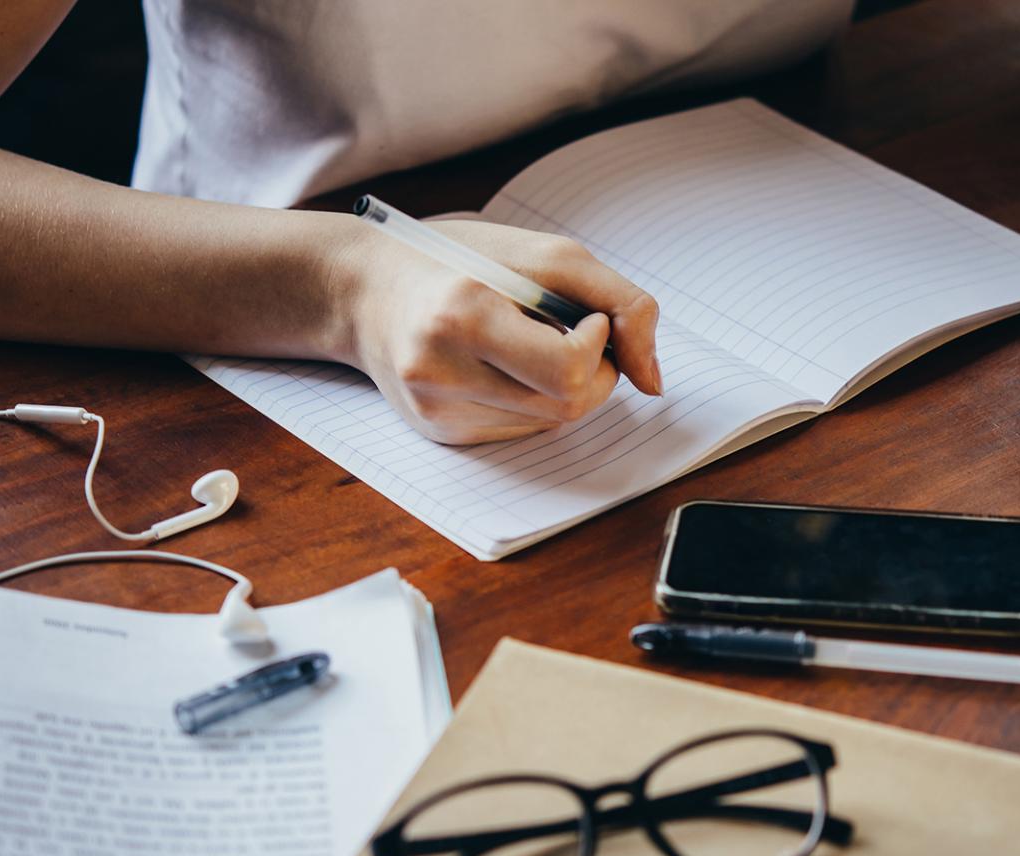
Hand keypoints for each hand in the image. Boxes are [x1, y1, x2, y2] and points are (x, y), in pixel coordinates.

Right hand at [337, 220, 661, 444]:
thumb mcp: (546, 255)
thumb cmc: (460, 261)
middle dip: (594, 372)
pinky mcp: (443, 436)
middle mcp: (442, 375)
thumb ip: (621, 303)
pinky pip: (524, 431)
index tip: (583, 318)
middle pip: (569, 407)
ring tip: (525, 342)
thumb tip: (656, 383)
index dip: (598, 346)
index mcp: (463, 316)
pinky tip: (499, 366)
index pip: (569, 371)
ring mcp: (439, 414)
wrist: (362, 290)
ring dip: (565, 386)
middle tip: (569, 332)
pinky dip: (533, 399)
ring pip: (552, 425)